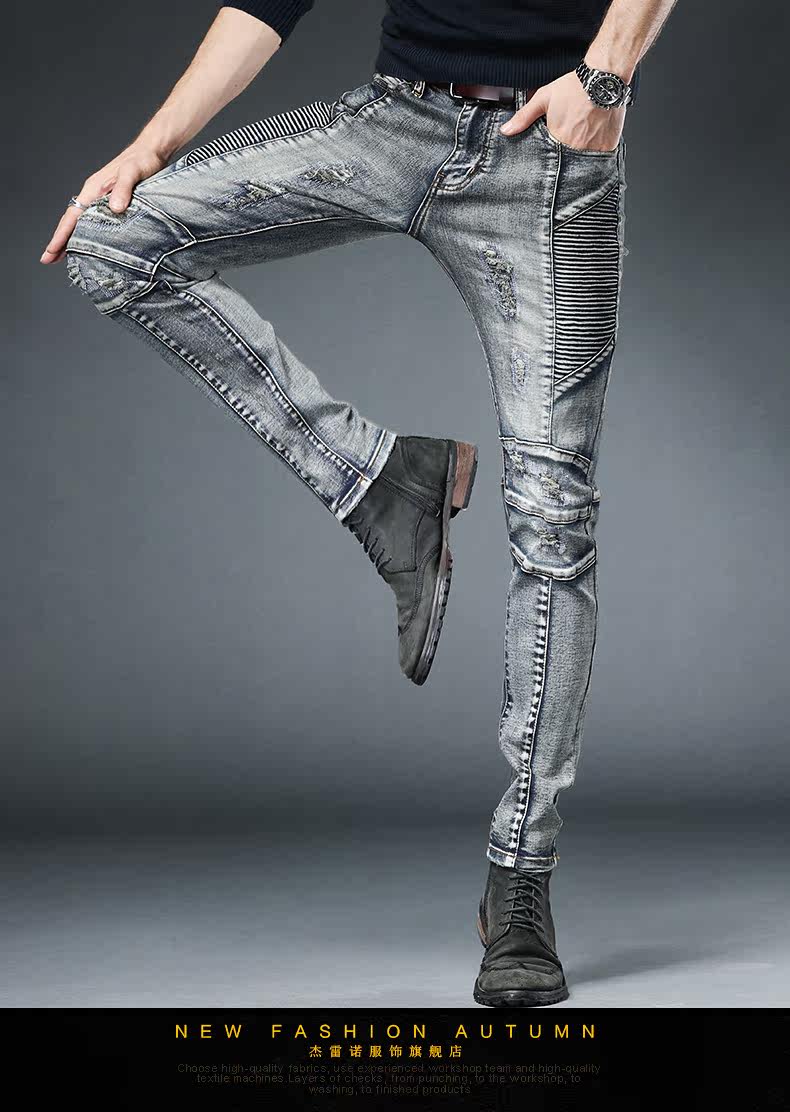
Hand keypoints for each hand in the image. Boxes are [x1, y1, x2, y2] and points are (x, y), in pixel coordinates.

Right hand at [39, 143, 167, 263]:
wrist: (152, 151)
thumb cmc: (143, 160)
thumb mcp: (133, 173)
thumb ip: (124, 189)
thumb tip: (114, 208)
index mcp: (93, 189)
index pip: (72, 216)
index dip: (61, 235)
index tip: (50, 251)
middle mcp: (93, 195)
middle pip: (71, 221)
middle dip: (59, 241)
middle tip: (48, 260)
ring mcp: (101, 198)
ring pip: (81, 222)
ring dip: (71, 239)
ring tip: (61, 256)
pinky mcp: (111, 201)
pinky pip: (93, 221)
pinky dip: (86, 233)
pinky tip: (88, 243)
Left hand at [500, 71, 624, 151]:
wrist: (604, 77)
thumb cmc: (575, 86)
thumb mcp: (544, 98)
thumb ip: (524, 117)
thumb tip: (506, 130)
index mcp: (557, 139)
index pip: (548, 159)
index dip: (548, 157)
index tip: (551, 151)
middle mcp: (574, 148)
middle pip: (565, 163)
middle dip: (563, 158)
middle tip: (568, 140)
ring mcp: (592, 150)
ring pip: (582, 163)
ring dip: (579, 156)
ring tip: (581, 138)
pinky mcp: (607, 148)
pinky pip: (599, 158)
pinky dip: (595, 152)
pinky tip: (594, 139)